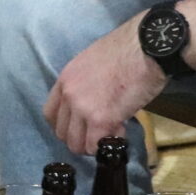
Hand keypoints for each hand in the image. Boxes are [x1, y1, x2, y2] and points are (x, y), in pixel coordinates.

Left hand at [44, 15, 167, 154]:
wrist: (145, 48)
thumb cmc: (127, 50)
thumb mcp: (93, 62)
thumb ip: (85, 84)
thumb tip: (93, 100)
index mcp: (65, 79)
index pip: (50, 113)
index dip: (64, 125)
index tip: (77, 128)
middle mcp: (68, 94)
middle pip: (61, 132)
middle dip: (79, 138)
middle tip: (99, 132)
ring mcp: (82, 108)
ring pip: (76, 144)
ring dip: (92, 145)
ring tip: (110, 133)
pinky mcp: (100, 120)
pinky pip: (95, 146)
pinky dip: (106, 145)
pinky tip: (119, 132)